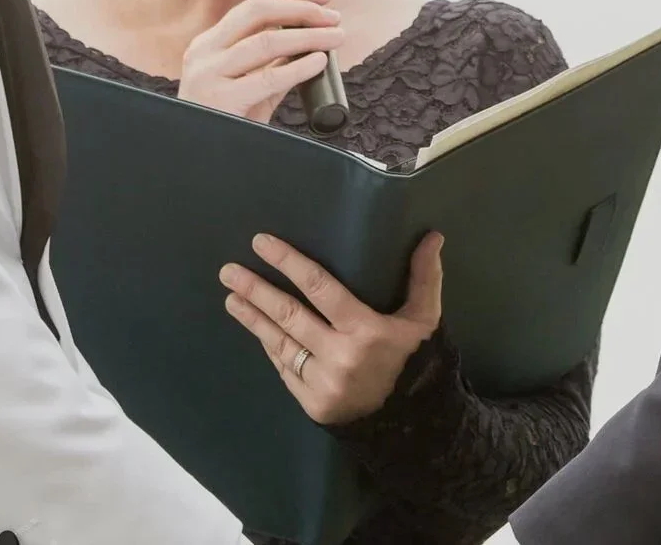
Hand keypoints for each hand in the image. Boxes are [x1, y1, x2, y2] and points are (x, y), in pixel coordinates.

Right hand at [176, 0, 344, 121]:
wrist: (200, 163)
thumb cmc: (228, 123)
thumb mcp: (248, 86)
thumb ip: (272, 64)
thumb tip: (312, 41)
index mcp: (208, 43)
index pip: (252, 4)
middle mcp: (204, 52)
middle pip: (258, 12)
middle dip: (302, 9)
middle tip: (333, 16)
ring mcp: (208, 75)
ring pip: (266, 41)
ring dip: (309, 35)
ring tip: (336, 37)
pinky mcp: (220, 100)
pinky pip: (267, 77)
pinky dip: (298, 67)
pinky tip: (319, 62)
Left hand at [221, 232, 443, 425]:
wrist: (410, 424)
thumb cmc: (414, 361)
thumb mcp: (424, 321)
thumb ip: (424, 278)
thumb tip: (432, 235)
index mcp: (366, 330)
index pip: (320, 288)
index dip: (289, 263)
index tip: (262, 243)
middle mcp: (340, 355)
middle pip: (290, 315)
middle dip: (256, 290)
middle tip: (228, 271)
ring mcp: (322, 382)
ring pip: (280, 342)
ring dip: (253, 318)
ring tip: (230, 297)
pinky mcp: (311, 403)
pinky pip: (285, 368)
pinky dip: (270, 346)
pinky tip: (256, 328)